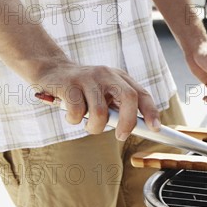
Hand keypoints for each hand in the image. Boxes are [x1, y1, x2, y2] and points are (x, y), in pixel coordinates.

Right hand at [37, 62, 160, 140]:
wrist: (51, 70)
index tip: (156, 129)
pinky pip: (77, 112)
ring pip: (100, 112)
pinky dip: (74, 120)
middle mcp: (107, 74)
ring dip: (94, 127)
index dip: (151, 111)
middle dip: (127, 122)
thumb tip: (131, 130)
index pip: (141, 94)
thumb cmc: (82, 89)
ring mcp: (88, 78)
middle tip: (121, 136)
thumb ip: (117, 107)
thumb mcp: (104, 94)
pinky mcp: (69, 84)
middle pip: (128, 98)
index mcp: (120, 77)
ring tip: (88, 124)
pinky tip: (70, 114)